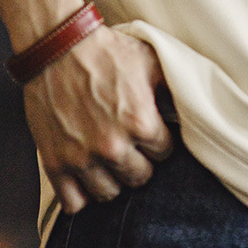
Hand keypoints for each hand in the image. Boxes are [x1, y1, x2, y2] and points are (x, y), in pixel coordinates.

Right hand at [23, 26, 173, 213]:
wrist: (57, 45)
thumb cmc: (105, 51)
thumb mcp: (150, 60)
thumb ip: (173, 86)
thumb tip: (193, 102)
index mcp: (140, 123)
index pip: (165, 153)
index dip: (159, 140)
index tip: (150, 131)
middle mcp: (113, 146)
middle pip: (139, 178)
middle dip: (138, 162)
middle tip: (130, 146)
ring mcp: (82, 158)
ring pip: (109, 193)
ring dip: (111, 179)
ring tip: (109, 162)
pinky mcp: (54, 162)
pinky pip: (72, 202)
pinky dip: (80, 195)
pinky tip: (85, 177)